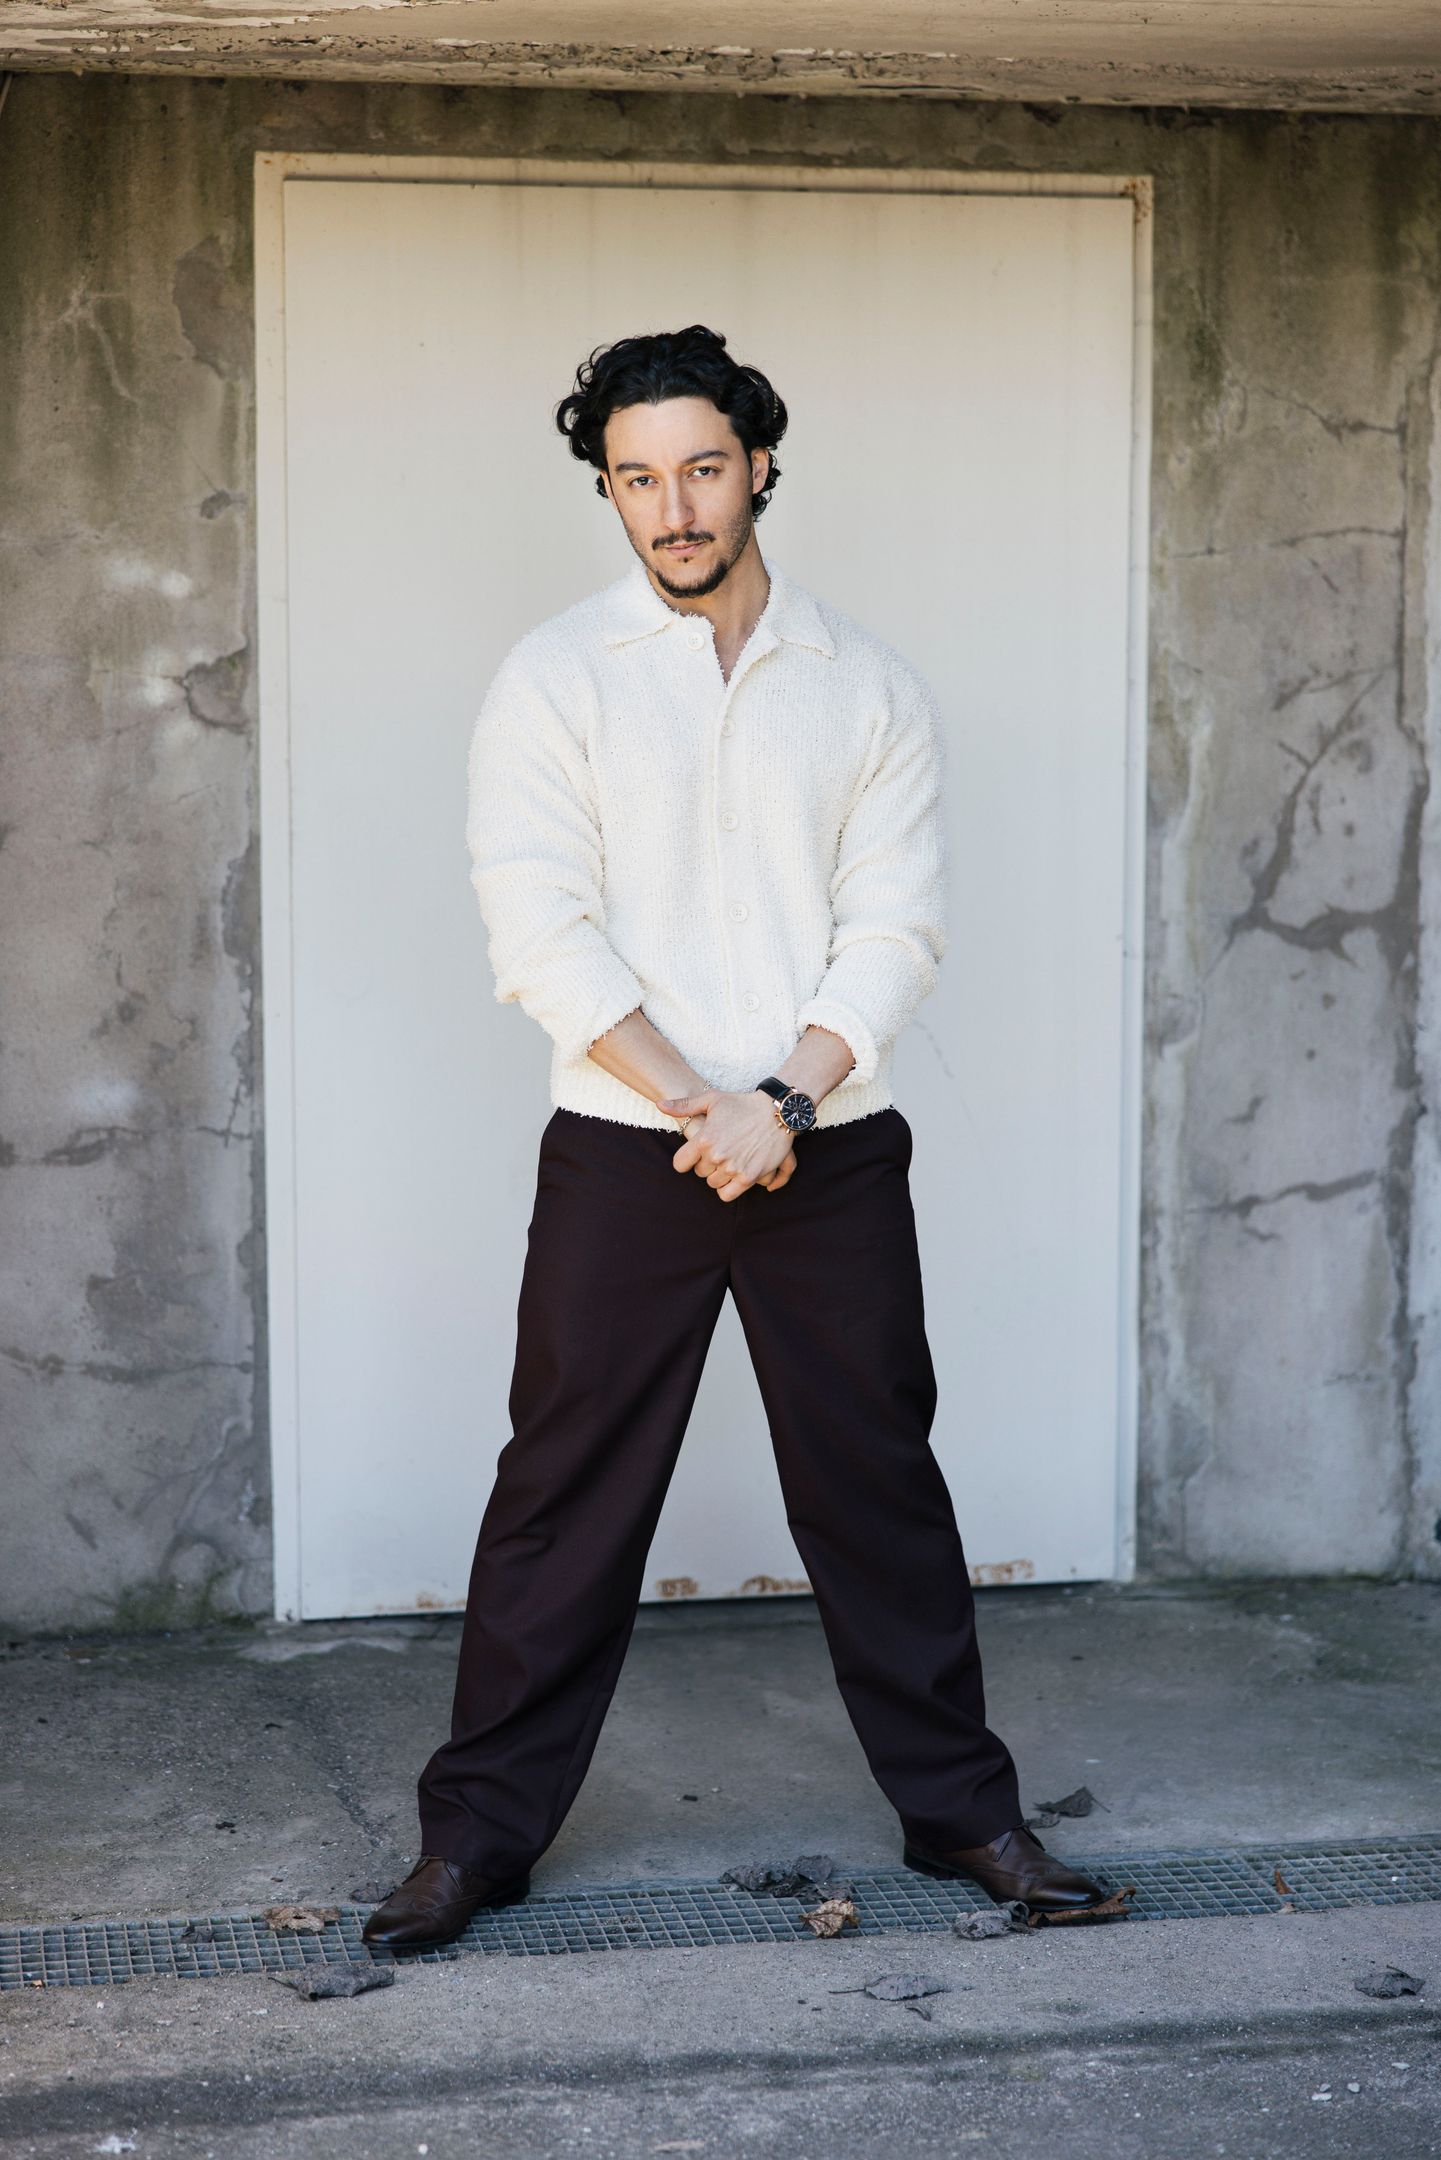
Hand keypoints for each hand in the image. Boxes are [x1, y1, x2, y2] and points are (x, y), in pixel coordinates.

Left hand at [659, 1088, 798, 1201]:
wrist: (776, 1112)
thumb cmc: (742, 1103)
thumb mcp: (712, 1099)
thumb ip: (684, 1106)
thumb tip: (659, 1104)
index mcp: (704, 1139)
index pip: (680, 1164)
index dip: (686, 1161)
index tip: (694, 1156)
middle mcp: (716, 1156)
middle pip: (699, 1174)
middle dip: (706, 1165)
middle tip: (719, 1151)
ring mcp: (733, 1168)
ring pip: (713, 1183)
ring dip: (719, 1175)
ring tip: (729, 1160)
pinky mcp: (749, 1177)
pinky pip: (727, 1194)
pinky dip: (728, 1189)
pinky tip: (733, 1176)